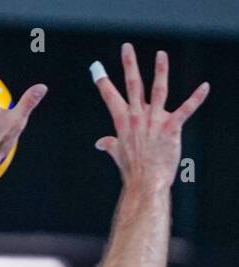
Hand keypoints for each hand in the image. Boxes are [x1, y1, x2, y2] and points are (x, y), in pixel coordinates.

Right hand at [92, 44, 208, 191]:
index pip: (110, 97)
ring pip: (158, 90)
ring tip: (160, 55)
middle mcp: (136, 117)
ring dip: (160, 71)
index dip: (103, 82)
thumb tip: (100, 143)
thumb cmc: (132, 169)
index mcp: (122, 122)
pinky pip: (185, 109)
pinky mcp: (170, 127)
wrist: (144, 182)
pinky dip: (196, 98)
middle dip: (129, 64)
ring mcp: (153, 121)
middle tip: (126, 48)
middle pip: (132, 85)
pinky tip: (205, 87)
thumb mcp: (117, 154)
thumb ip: (110, 144)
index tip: (96, 69)